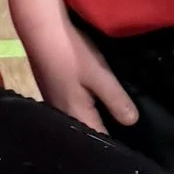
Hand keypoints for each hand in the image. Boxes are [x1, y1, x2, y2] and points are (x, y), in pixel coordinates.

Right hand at [20, 15, 137, 135]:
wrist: (40, 31)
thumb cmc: (71, 54)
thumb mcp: (100, 76)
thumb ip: (116, 101)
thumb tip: (132, 122)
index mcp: (76, 116)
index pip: (99, 139)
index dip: (116, 142)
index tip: (133, 140)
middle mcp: (62, 114)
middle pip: (87, 130)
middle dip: (105, 129)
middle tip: (126, 124)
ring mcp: (53, 102)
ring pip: (79, 117)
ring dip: (93, 116)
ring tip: (113, 112)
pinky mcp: (51, 90)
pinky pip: (71, 106)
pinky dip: (84, 105)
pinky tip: (92, 96)